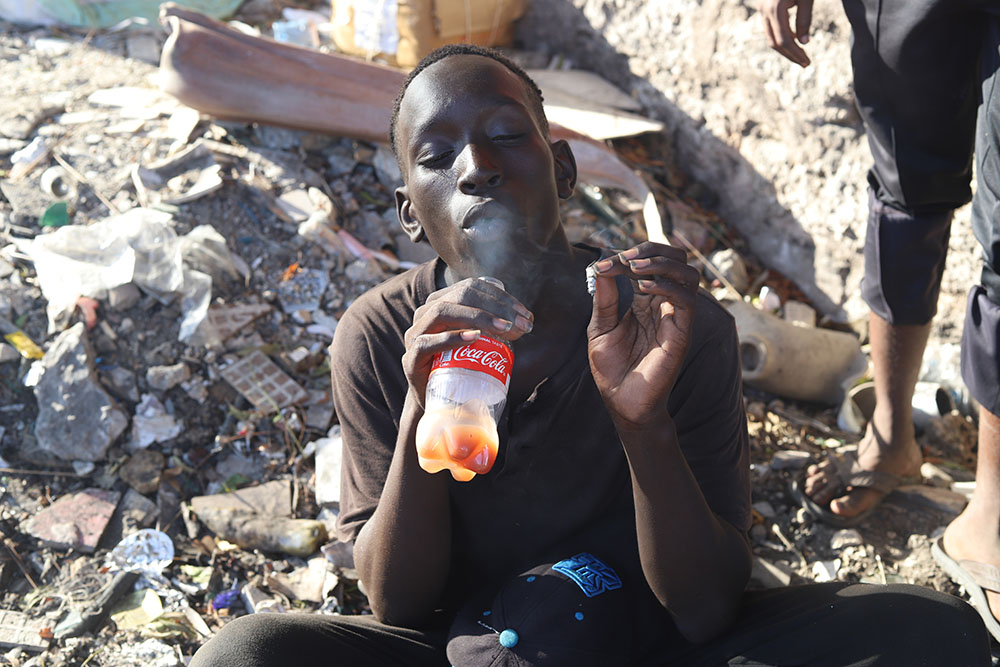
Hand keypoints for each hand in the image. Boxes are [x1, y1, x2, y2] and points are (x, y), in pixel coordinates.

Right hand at [402, 277, 532, 405]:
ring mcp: (415, 335)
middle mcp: (426, 313)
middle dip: (495, 307)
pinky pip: (427, 342)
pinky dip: (451, 337)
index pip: (472, 287)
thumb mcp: (480, 341)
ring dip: (477, 317)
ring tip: (504, 328)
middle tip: (520, 324)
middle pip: (461, 296)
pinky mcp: (411, 359)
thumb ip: (496, 327)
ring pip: (443, 312)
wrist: (441, 402)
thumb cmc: (463, 367)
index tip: (525, 314)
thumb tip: (527, 319)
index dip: (501, 297)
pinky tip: (474, 338)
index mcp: (442, 302)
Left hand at [587, 242, 699, 428]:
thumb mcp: (600, 327)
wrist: (621, 403)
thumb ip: (604, 298)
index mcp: (644, 301)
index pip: (648, 263)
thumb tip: (602, 264)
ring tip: (635, 267)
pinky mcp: (681, 333)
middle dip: (651, 250)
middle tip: (625, 258)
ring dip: (662, 263)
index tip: (603, 266)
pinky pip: (686, 300)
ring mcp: (675, 317)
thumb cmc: (612, 369)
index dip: (628, 256)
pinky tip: (644, 288)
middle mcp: (664, 305)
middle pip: (675, 260)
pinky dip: (667, 286)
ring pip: (687, 274)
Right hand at [759, 0, 813, 67]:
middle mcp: (765, 11)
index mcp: (775, 9)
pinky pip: (770, 28)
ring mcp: (762, 9)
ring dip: (785, 48)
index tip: (807, 62)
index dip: (795, 53)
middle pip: (774, 42)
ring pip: (770, 37)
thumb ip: (804, 19)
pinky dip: (781, 36)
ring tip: (800, 54)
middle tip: (805, 63)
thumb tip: (804, 43)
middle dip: (790, 55)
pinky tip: (794, 38)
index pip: (784, 39)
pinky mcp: (763, 7)